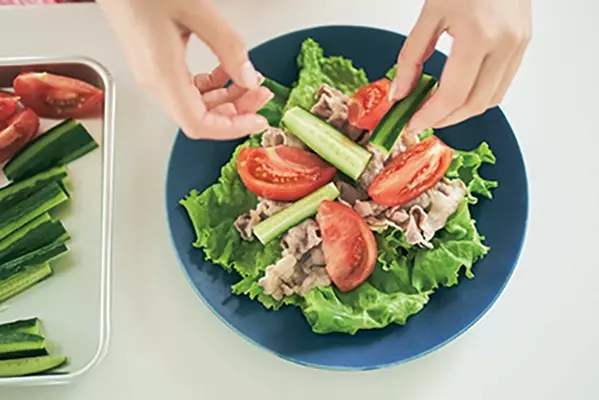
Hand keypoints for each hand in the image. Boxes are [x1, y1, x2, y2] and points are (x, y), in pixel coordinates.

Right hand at [97, 0, 272, 139]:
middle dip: (236, 112)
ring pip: (196, 105)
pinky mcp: (156, 65)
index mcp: (162, 74)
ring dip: (227, 98)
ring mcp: (154, 75)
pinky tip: (227, 69)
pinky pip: (189, 89)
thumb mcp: (195, 10)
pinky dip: (213, 85)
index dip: (232, 129)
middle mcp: (155, 81)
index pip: (199, 124)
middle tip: (261, 94)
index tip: (257, 121)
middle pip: (200, 118)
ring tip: (250, 80)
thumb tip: (248, 78)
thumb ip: (227, 46)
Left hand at [389, 0, 531, 132]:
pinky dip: (478, 97)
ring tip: (437, 108)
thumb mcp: (430, 15)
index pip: (453, 94)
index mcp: (478, 36)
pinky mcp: (524, 44)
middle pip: (474, 104)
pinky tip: (459, 93)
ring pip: (491, 100)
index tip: (412, 123)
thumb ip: (411, 57)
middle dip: (445, 119)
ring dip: (462, 111)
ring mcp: (519, 45)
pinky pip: (502, 85)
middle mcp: (505, 44)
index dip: (430, 116)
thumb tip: (399, 93)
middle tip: (422, 119)